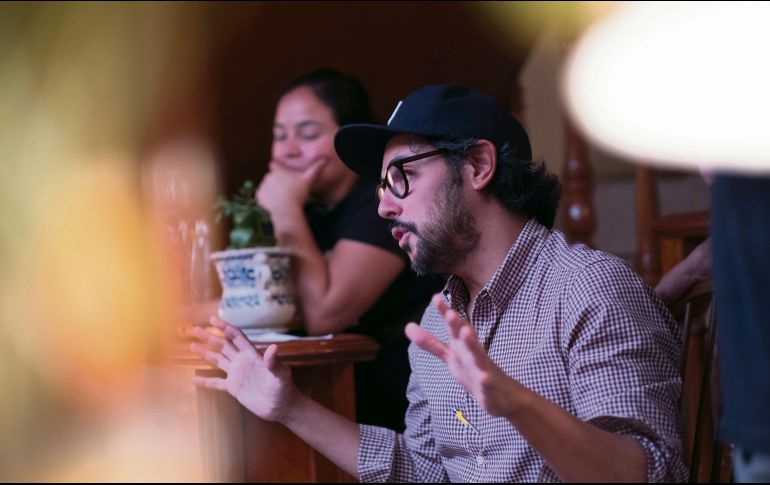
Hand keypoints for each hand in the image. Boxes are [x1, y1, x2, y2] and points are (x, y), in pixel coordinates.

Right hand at [190, 315, 295, 422]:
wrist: (281, 407)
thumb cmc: (284, 389)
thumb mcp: (281, 374)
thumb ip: (274, 362)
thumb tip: (274, 347)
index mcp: (252, 355)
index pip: (236, 337)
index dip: (225, 327)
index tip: (213, 319)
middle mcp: (242, 362)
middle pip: (223, 345)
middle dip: (209, 337)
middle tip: (194, 329)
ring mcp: (237, 374)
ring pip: (217, 360)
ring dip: (204, 354)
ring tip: (191, 346)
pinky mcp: (234, 388)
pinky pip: (216, 383)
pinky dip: (205, 382)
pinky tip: (193, 380)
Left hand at [256, 158, 326, 216]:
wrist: (287, 211)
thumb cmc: (298, 194)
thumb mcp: (308, 179)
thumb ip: (316, 168)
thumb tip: (325, 158)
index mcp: (278, 171)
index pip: (274, 163)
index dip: (278, 166)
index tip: (283, 171)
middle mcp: (268, 177)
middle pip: (271, 176)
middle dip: (276, 180)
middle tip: (286, 188)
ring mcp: (262, 187)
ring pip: (266, 185)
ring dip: (271, 189)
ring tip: (281, 197)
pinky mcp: (259, 197)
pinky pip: (262, 196)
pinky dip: (267, 198)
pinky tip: (275, 203)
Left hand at [405, 295, 522, 416]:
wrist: (503, 395)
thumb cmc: (473, 371)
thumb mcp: (450, 356)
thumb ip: (430, 343)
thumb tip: (407, 327)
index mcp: (462, 346)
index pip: (452, 327)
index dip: (444, 313)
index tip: (435, 297)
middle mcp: (472, 353)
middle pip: (464, 336)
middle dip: (457, 324)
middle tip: (449, 312)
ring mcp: (482, 368)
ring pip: (477, 355)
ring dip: (472, 343)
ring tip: (466, 332)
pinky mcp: (489, 386)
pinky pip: (487, 382)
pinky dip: (485, 380)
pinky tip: (483, 377)